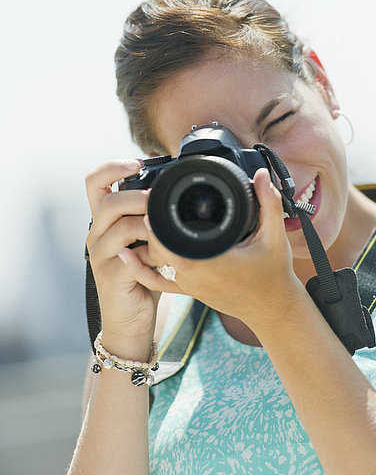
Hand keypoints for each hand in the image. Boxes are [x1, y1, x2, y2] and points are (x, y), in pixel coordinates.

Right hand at [85, 159, 179, 344]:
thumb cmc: (142, 275)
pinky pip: (131, 252)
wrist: (132, 319)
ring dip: (149, 221)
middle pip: (109, 200)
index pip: (94, 182)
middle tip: (161, 202)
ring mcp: (100, 254)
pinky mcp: (110, 274)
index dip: (113, 167)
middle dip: (140, 196)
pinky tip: (164, 255)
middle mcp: (96, 233)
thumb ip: (150, 216)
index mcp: (103, 220)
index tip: (137, 163)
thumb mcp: (145, 239)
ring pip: (120, 223)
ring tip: (166, 229)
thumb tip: (173, 189)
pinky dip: (153, 249)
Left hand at [123, 168, 298, 325]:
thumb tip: (262, 175)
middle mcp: (194, 274)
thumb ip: (269, 203)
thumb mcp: (274, 236)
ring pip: (154, 263)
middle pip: (155, 248)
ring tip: (142, 217)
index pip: (168, 242)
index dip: (155, 222)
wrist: (272, 309)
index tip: (152, 199)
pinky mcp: (190, 291)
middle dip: (149, 226)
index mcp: (210, 261)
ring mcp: (190, 284)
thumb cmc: (274, 274)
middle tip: (147, 201)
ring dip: (146, 242)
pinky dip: (141, 269)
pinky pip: (158, 282)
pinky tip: (128, 255)